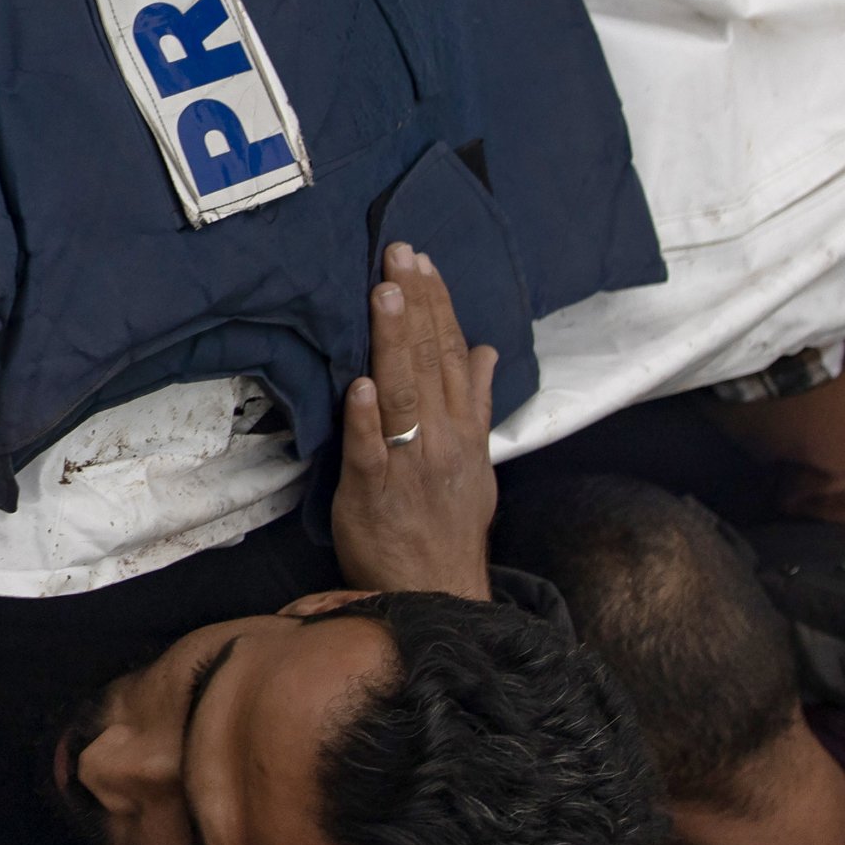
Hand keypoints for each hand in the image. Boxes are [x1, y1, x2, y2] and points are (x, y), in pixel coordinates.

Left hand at [334, 242, 498, 599]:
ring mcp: (408, 465)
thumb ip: (476, 402)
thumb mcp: (477, 461)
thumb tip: (484, 350)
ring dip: (392, 343)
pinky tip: (360, 385)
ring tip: (383, 296)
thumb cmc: (449, 524)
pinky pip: (369, 451)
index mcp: (463, 428)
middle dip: (414, 304)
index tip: (423, 260)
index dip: (437, 304)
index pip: (451, 352)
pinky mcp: (373, 493)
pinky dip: (365, 419)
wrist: (438, 591)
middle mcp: (441, 439)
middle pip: (427, 361)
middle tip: (398, 253)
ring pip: (400, 394)